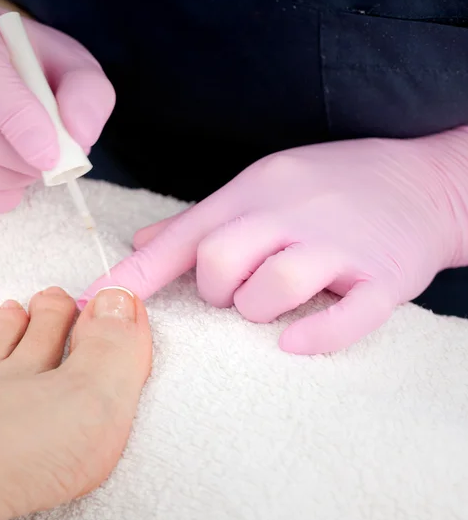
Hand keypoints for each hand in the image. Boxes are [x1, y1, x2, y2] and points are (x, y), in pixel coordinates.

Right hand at [0, 5, 114, 214]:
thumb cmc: (39, 68)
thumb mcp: (76, 66)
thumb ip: (88, 95)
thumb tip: (79, 136)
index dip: (22, 126)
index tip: (54, 155)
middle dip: (25, 161)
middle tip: (50, 157)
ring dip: (11, 180)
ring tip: (29, 162)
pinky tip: (10, 179)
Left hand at [81, 133, 467, 353]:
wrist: (425, 181)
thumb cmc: (333, 186)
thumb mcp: (263, 185)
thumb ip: (201, 219)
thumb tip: (143, 242)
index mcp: (258, 191)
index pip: (185, 236)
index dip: (136, 276)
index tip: (94, 302)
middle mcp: (293, 214)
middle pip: (220, 261)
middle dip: (213, 291)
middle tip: (230, 292)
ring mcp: (340, 247)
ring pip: (272, 289)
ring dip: (257, 310)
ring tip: (271, 304)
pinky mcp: (384, 279)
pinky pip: (345, 319)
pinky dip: (315, 336)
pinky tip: (296, 338)